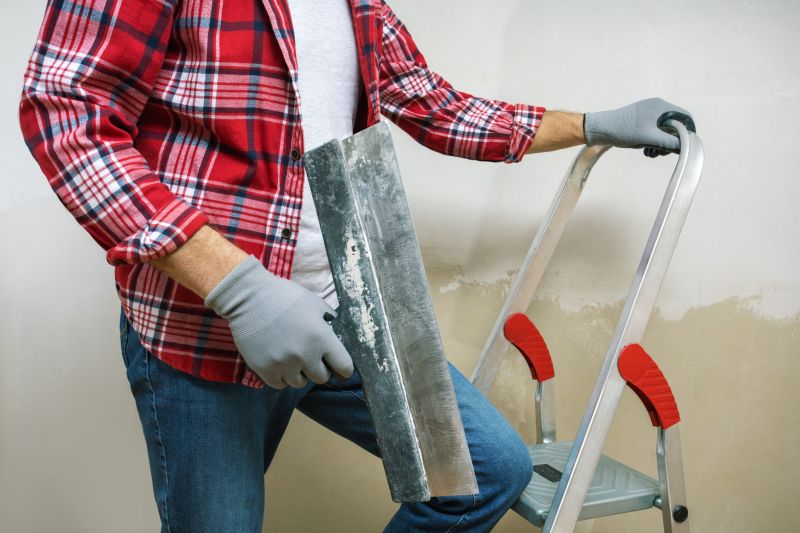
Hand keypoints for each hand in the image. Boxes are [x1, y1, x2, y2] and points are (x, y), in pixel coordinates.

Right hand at [204, 255, 352, 388]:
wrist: (249, 297)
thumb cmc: (285, 296)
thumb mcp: (315, 303)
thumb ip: (329, 320)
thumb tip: (336, 334)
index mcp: (321, 338)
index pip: (344, 367)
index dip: (343, 368)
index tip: (338, 366)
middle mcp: (305, 355)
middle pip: (321, 378)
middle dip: (319, 368)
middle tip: (311, 357)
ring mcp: (283, 364)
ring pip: (299, 382)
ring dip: (299, 373)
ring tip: (293, 358)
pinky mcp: (264, 369)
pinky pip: (280, 384)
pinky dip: (282, 376)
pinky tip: (280, 363)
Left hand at [583, 98, 692, 156]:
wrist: (599, 130)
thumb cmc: (623, 130)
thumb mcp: (650, 138)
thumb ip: (670, 142)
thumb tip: (686, 147)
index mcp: (661, 107)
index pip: (685, 117)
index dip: (688, 132)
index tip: (686, 146)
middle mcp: (656, 108)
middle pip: (675, 126)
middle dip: (671, 141)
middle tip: (663, 153)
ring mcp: (648, 115)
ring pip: (664, 131)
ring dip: (661, 144)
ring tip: (651, 153)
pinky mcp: (640, 122)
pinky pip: (654, 132)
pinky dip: (653, 142)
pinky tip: (646, 150)